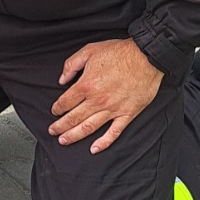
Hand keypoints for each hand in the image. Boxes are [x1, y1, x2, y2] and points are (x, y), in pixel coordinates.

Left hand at [50, 38, 162, 153]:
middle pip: (73, 118)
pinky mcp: (127, 114)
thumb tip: (61, 79)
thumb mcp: (90, 50)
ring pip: (88, 128)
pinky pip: (114, 132)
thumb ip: (72, 64)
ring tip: (64, 140)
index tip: (54, 111)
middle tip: (52, 131)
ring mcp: (112, 109)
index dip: (57, 108)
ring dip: (74, 136)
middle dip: (60, 126)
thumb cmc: (120, 52)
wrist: (146, 56)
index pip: (65, 102)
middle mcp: (97, 100)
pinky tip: (94, 149)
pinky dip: (103, 143)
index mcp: (86, 85)